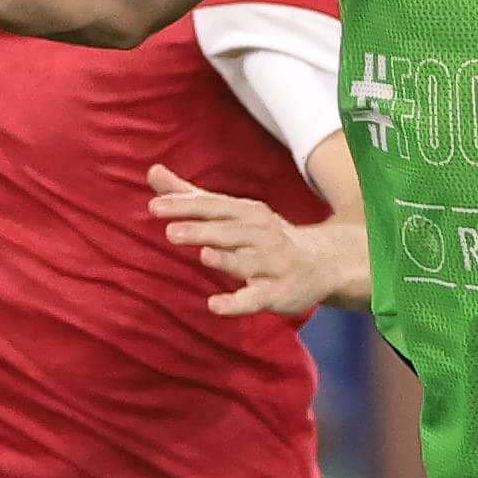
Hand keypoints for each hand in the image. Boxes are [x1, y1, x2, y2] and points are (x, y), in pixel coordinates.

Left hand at [146, 160, 363, 316]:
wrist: (324, 262)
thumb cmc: (265, 236)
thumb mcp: (232, 213)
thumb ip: (191, 196)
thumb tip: (153, 172)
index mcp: (248, 212)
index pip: (213, 206)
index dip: (186, 206)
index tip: (155, 207)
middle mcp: (262, 234)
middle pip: (229, 231)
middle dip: (202, 230)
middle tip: (170, 231)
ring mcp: (273, 263)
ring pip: (247, 261)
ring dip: (227, 259)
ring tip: (205, 255)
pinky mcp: (278, 292)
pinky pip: (256, 298)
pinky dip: (238, 302)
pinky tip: (215, 305)